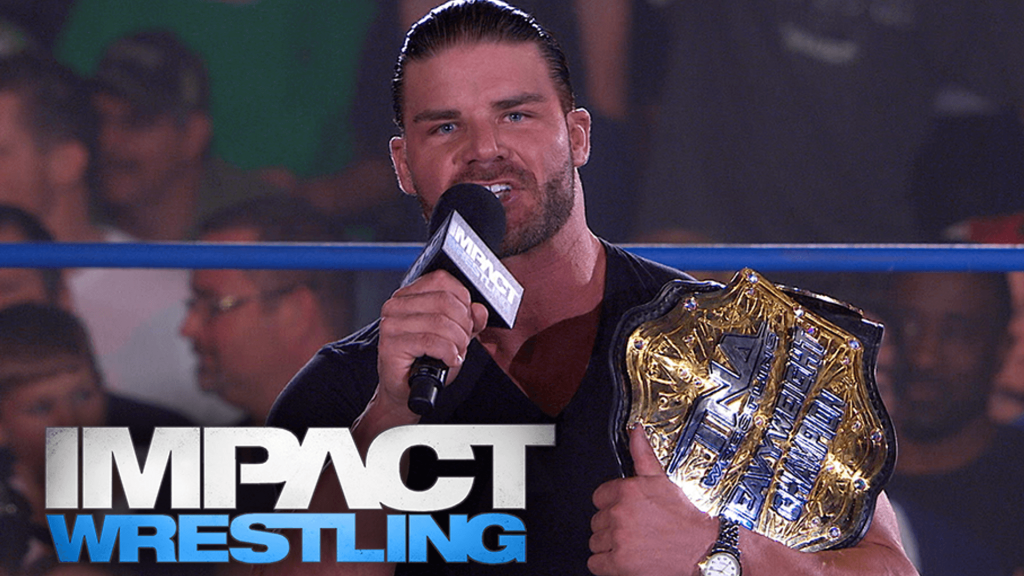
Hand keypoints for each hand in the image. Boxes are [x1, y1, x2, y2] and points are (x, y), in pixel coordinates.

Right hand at [375, 270, 487, 414]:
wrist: (407, 390)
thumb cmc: (427, 361)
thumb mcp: (455, 336)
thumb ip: (470, 320)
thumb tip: (479, 309)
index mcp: (409, 295)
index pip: (442, 279)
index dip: (463, 300)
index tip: (467, 320)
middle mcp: (396, 305)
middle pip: (445, 301)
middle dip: (463, 325)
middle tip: (463, 342)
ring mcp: (390, 324)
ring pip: (440, 322)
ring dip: (458, 342)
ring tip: (455, 353)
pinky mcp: (390, 344)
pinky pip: (431, 341)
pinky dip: (448, 353)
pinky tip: (449, 360)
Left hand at [589, 425, 716, 574]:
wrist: (705, 550)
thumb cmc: (687, 519)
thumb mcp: (663, 480)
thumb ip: (643, 455)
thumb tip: (635, 431)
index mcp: (627, 491)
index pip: (599, 497)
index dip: (612, 506)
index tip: (624, 512)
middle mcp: (620, 514)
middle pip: (597, 521)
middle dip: (612, 526)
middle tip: (634, 530)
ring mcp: (619, 539)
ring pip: (596, 542)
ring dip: (610, 546)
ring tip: (633, 545)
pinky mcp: (619, 564)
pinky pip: (596, 563)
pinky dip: (607, 565)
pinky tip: (626, 559)